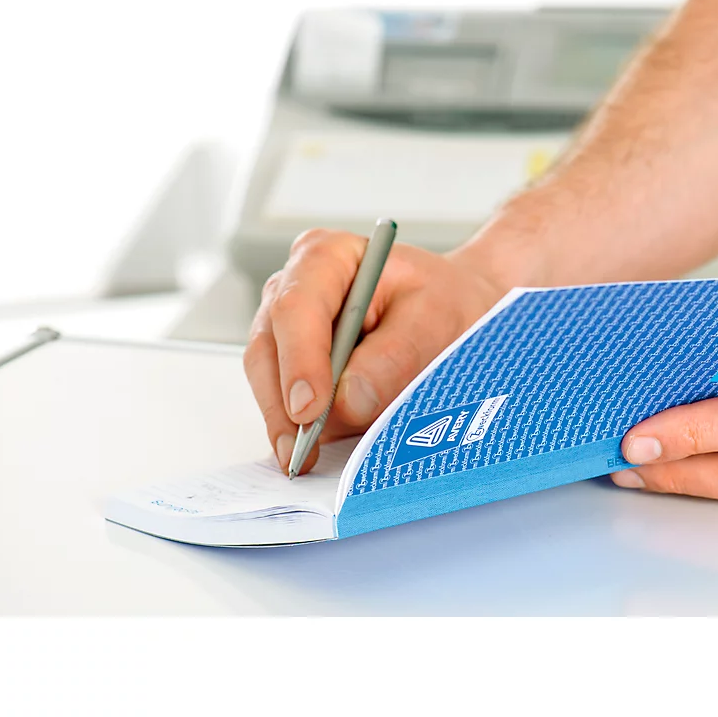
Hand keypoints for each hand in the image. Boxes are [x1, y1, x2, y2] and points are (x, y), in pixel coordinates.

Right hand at [244, 230, 505, 474]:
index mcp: (327, 257)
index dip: (299, 359)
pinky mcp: (289, 362)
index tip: (310, 408)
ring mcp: (284, 326)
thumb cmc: (442, 304)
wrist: (450, 311)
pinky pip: (280, 396)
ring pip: (266, 377)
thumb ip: (394, 356)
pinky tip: (310, 451)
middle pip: (268, 346)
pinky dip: (294, 426)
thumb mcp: (435, 320)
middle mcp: (294, 286)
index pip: (297, 306)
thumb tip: (347, 400)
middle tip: (301, 452)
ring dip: (284, 422)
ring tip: (307, 459)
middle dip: (282, 404)